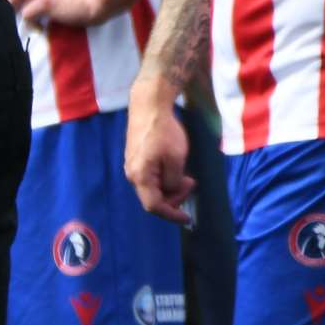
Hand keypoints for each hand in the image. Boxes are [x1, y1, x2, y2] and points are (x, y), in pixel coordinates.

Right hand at [124, 78, 194, 224]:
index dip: (172, 215)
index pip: (154, 206)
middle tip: (191, 183)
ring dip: (170, 187)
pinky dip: (164, 178)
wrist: (148, 106)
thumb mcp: (176, 159)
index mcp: (140, 176)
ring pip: (152, 188)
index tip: (188, 218)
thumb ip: (174, 181)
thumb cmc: (164, 132)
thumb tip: (172, 189)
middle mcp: (132, 174)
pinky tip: (174, 168)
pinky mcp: (135, 158)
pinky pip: (150, 177)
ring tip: (186, 175)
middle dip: (174, 197)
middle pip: (153, 198)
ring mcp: (132, 165)